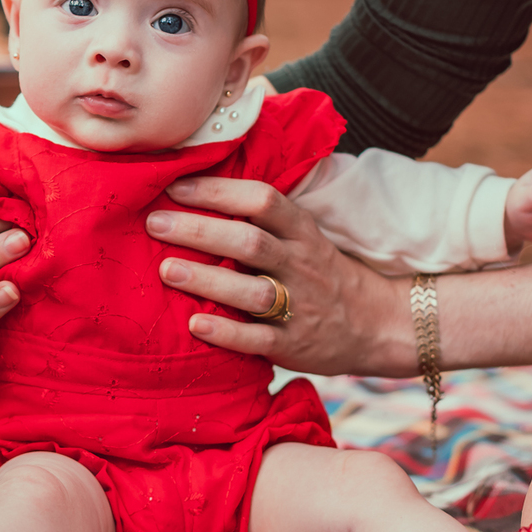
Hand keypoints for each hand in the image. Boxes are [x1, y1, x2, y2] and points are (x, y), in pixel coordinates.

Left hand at [146, 175, 412, 376]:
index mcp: (301, 232)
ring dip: (207, 280)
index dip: (218, 191)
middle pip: (249, 241)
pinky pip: (257, 339)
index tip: (175, 188)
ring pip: (251, 291)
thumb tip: (198, 188)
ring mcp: (298, 305)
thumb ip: (262, 219)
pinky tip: (195, 325)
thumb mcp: (303, 236)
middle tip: (155, 223)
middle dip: (199, 230)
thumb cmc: (321, 274)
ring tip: (167, 270)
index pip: (262, 201)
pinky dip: (225, 333)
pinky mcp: (292, 344)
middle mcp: (300, 264)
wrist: (377, 325)